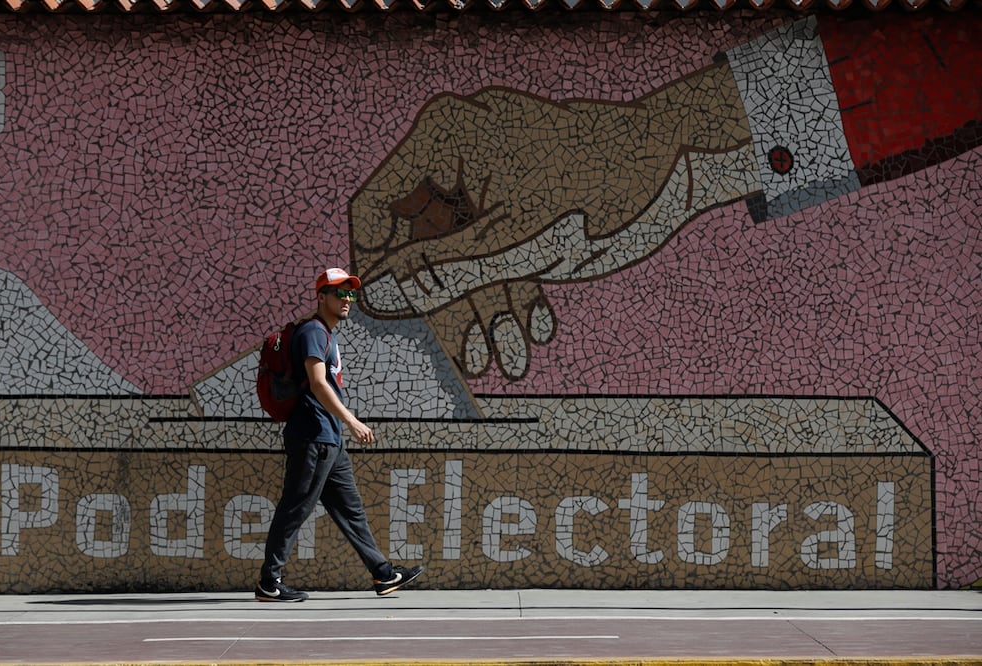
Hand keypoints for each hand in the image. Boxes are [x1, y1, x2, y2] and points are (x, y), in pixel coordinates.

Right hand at [347, 418, 373, 445]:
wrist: (353, 423)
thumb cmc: (358, 426)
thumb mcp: (364, 428)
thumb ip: (367, 433)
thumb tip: (367, 440)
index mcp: (369, 431)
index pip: (372, 439)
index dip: (370, 442)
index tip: (368, 443)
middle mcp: (367, 433)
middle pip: (369, 442)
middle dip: (366, 443)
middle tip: (363, 443)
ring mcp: (363, 435)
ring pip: (364, 443)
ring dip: (362, 443)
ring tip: (360, 440)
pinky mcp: (359, 437)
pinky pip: (360, 442)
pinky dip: (359, 442)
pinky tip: (357, 440)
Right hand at [349, 66, 753, 379]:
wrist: (677, 164)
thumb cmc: (599, 188)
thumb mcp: (514, 243)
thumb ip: (440, 271)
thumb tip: (375, 295)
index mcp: (441, 140)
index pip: (376, 211)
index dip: (379, 271)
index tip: (394, 322)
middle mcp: (454, 154)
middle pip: (423, 244)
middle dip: (454, 307)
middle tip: (473, 362)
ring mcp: (485, 177)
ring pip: (463, 255)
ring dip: (489, 309)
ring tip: (513, 359)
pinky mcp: (513, 198)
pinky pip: (494, 248)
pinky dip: (513, 288)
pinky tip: (537, 326)